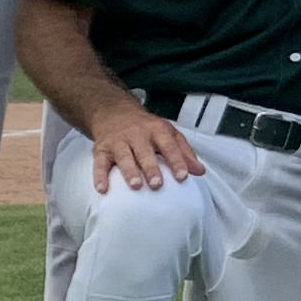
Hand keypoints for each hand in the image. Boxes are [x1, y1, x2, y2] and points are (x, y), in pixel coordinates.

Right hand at [92, 110, 207, 192]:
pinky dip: (99, 176)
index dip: (176, 160)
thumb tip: (200, 172)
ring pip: (123, 156)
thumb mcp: (169, 134)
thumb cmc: (146, 128)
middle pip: (145, 152)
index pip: (169, 145)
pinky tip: (102, 189)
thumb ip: (185, 153)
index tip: (183, 176)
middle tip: (157, 184)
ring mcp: (118, 142)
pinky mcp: (102, 149)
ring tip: (135, 185)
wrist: (114, 112)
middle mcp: (137, 135)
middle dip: (151, 168)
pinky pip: (100, 163)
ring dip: (129, 171)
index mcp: (157, 130)